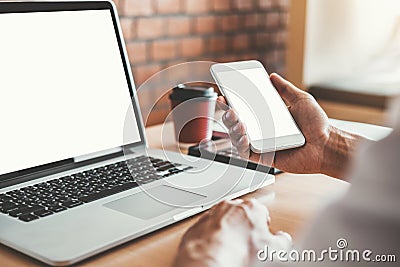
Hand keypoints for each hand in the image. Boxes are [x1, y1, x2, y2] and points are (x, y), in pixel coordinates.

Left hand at [174, 199, 291, 266]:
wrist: (210, 259)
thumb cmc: (240, 252)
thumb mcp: (275, 249)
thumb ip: (282, 240)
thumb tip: (283, 240)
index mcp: (252, 207)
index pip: (263, 214)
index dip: (264, 230)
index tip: (263, 240)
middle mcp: (230, 206)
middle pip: (242, 216)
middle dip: (245, 229)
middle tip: (247, 246)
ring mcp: (212, 215)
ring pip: (223, 222)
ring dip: (227, 233)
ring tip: (231, 250)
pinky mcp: (197, 226)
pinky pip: (208, 231)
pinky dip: (211, 239)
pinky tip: (217, 251)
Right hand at [220, 73, 334, 174]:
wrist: (327, 145)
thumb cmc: (318, 125)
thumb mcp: (301, 100)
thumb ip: (285, 89)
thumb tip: (272, 77)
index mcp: (269, 117)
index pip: (246, 109)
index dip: (233, 102)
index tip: (226, 93)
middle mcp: (263, 131)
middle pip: (238, 123)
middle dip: (229, 115)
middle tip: (229, 107)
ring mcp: (263, 144)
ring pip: (239, 138)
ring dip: (233, 128)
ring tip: (238, 121)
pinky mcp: (265, 158)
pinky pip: (247, 152)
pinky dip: (241, 145)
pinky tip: (244, 137)